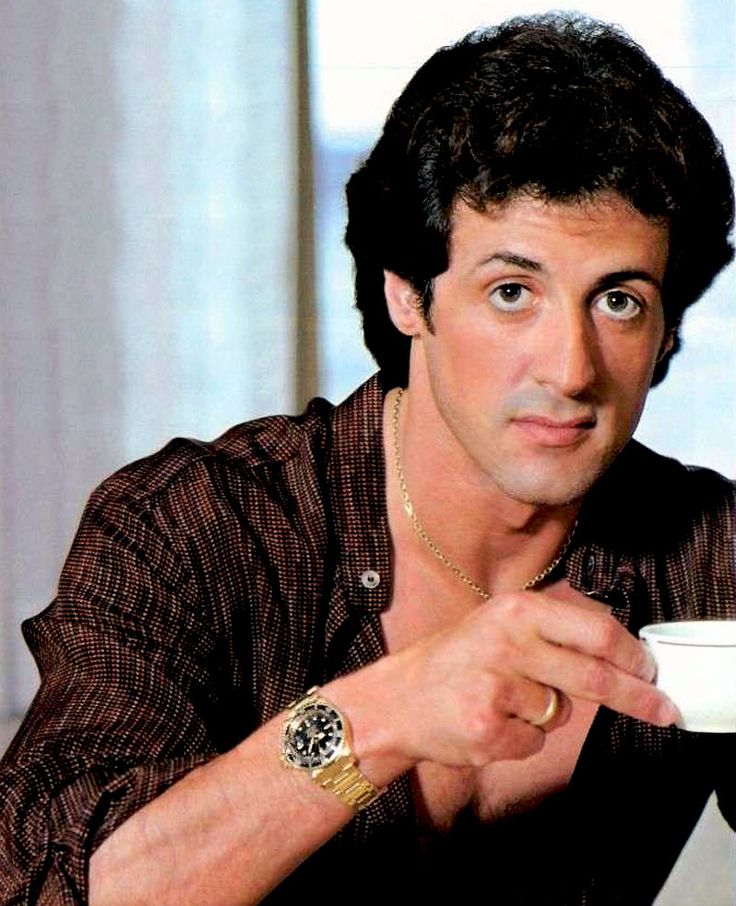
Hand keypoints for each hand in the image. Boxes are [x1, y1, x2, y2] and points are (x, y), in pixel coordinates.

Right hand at [369, 582, 676, 769]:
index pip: (595, 631)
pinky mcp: (490, 728)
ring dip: (545, 714)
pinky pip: (535, 741)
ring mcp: (498, 687)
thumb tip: (614, 652)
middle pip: (595, 675)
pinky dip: (521, 739)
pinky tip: (489, 722)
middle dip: (637, 696)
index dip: (631, 654)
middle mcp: (508, 643)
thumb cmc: (452, 663)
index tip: (650, 669)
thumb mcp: (496, 625)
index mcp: (515, 610)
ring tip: (501, 700)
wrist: (396, 701)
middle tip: (661, 708)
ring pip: (562, 712)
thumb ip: (549, 632)